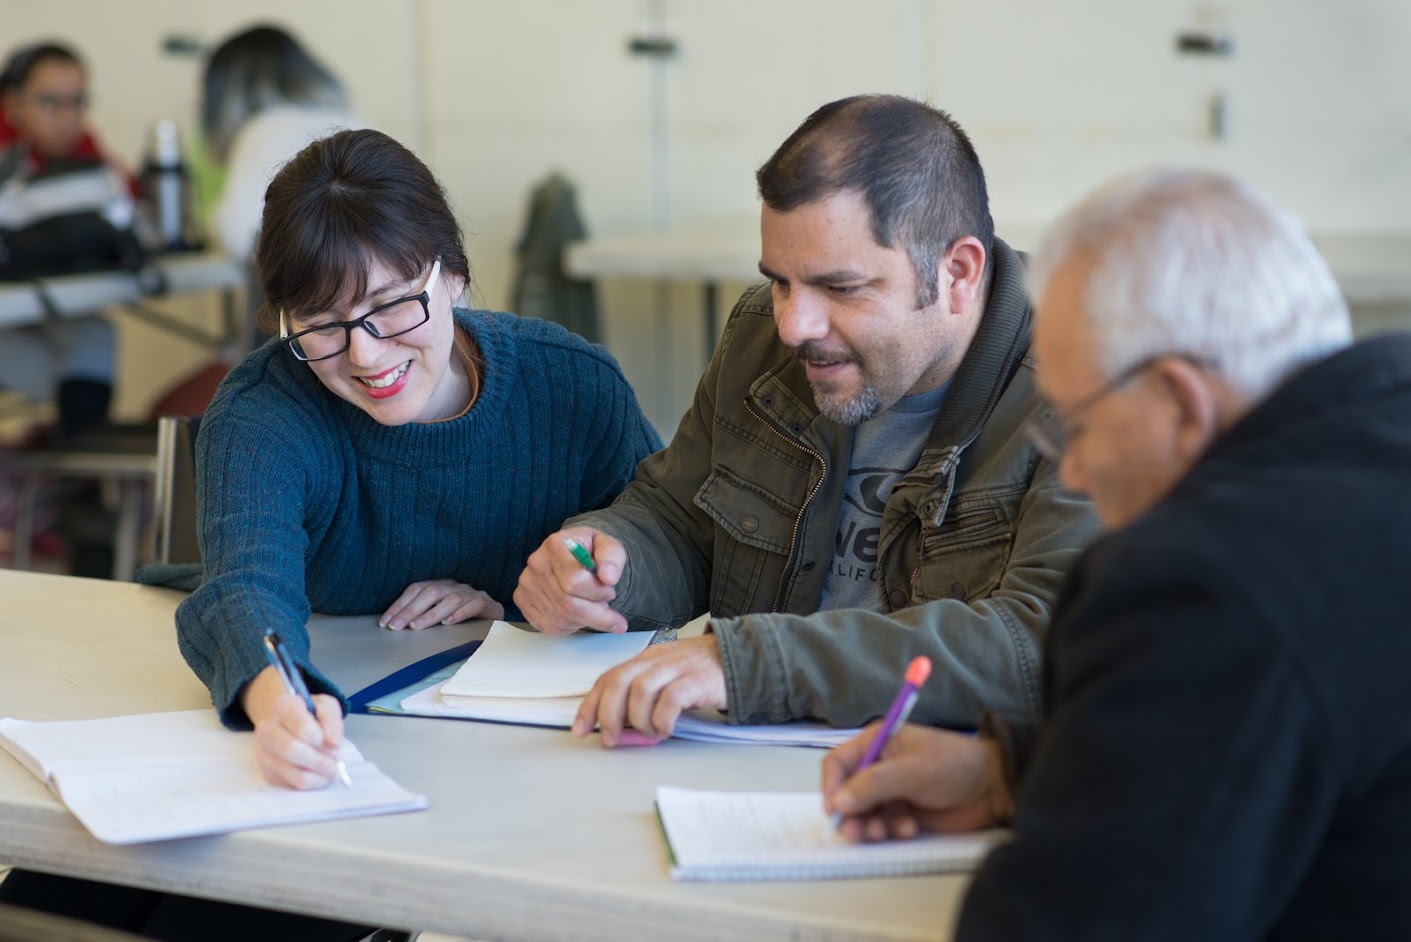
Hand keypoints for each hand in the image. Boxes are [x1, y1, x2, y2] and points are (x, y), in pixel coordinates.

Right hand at [240, 666, 345, 789]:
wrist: (289, 723)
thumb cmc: (311, 714)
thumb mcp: (327, 707)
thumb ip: (332, 722)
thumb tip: (333, 744)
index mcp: (282, 706)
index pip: (302, 729)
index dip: (321, 740)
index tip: (333, 744)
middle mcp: (266, 728)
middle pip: (291, 751)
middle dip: (319, 761)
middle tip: (336, 764)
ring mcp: (263, 751)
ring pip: (291, 772)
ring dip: (317, 776)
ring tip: (331, 772)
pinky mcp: (265, 771)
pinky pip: (289, 783)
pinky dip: (310, 783)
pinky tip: (318, 774)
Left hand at [380, 579, 503, 629]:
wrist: (496, 620)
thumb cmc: (463, 620)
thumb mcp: (440, 615)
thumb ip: (422, 616)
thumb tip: (394, 626)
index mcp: (441, 586)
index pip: (416, 590)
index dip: (399, 605)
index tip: (385, 622)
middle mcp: (455, 586)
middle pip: (431, 592)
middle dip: (410, 610)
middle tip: (396, 627)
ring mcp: (472, 593)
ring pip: (450, 599)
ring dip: (432, 613)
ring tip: (417, 626)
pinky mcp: (487, 603)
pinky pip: (473, 605)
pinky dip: (460, 613)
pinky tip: (448, 623)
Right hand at [514, 527, 628, 634]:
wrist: (574, 553)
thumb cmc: (591, 551)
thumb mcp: (609, 546)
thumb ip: (612, 558)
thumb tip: (609, 578)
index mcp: (556, 545)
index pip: (575, 581)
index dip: (597, 593)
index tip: (610, 591)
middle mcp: (537, 563)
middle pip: (567, 605)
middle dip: (595, 613)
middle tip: (606, 605)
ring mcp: (527, 583)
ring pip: (560, 619)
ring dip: (584, 620)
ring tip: (593, 606)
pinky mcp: (523, 600)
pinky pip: (549, 626)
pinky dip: (570, 627)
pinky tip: (579, 616)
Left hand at [572, 635, 726, 745]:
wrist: (743, 657)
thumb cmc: (702, 674)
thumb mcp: (668, 679)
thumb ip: (644, 698)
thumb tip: (619, 729)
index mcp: (645, 659)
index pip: (608, 678)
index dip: (590, 704)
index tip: (580, 729)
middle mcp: (657, 659)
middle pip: (618, 681)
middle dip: (607, 714)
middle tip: (610, 739)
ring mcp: (677, 667)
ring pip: (640, 690)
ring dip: (638, 719)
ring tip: (649, 734)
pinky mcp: (697, 679)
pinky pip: (670, 700)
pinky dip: (662, 720)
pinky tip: (666, 729)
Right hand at [821, 723, 1011, 841]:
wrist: (992, 788)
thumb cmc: (954, 765)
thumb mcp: (911, 771)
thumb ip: (873, 785)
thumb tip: (838, 802)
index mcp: (876, 742)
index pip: (838, 763)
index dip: (832, 786)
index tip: (834, 810)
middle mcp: (879, 765)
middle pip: (847, 793)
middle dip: (851, 813)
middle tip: (859, 832)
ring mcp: (891, 790)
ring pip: (864, 812)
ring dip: (871, 825)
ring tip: (885, 831)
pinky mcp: (904, 810)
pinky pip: (884, 824)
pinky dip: (891, 829)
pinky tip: (910, 828)